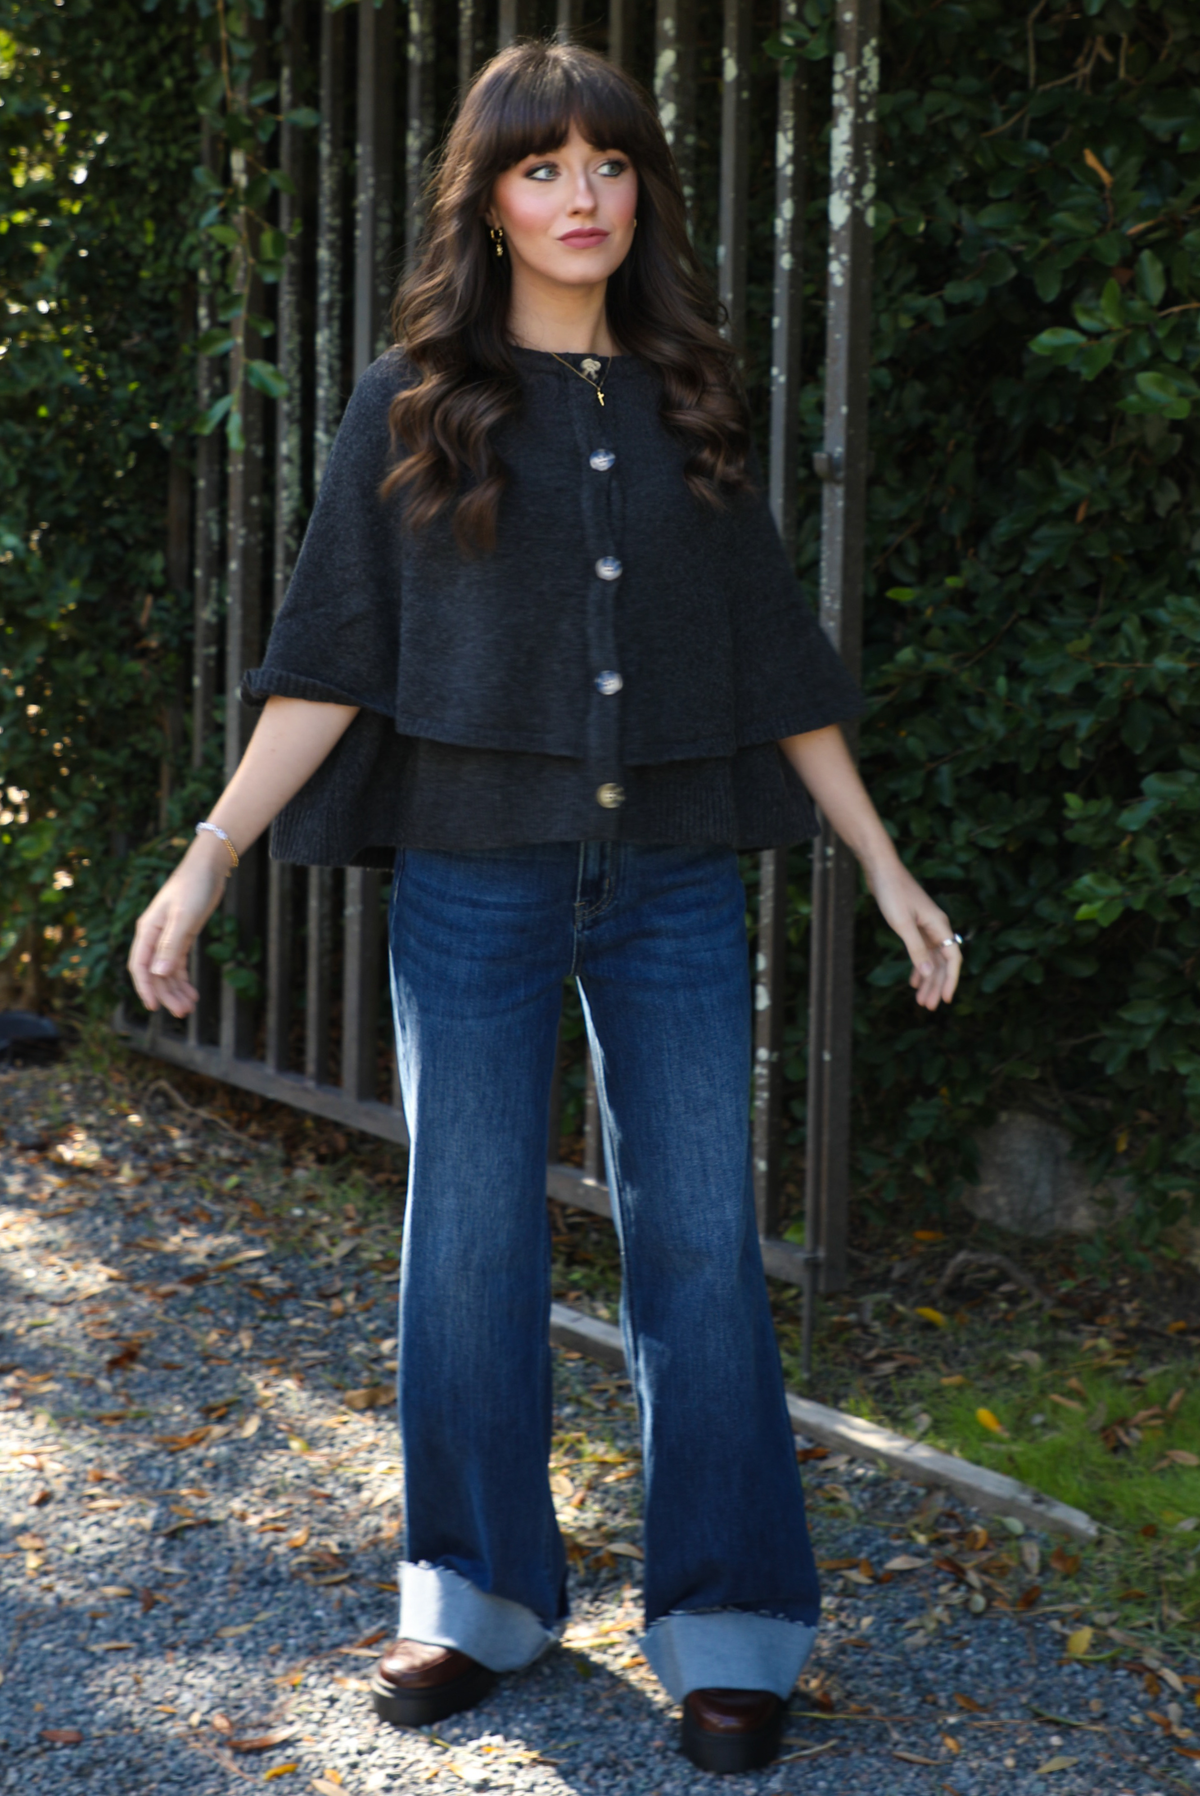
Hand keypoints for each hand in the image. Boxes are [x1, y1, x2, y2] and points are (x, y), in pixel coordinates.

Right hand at [127, 837, 229, 1017]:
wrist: (208, 868)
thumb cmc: (194, 887)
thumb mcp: (184, 916)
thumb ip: (171, 945)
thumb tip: (158, 974)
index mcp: (149, 930)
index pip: (141, 966)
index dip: (145, 988)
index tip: (153, 1007)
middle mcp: (155, 936)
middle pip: (155, 972)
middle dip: (166, 994)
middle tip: (181, 1013)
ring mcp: (168, 937)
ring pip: (167, 971)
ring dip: (176, 990)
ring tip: (189, 1007)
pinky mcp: (182, 936)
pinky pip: (178, 963)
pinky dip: (183, 979)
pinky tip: (191, 992)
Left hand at [864, 854, 961, 1010]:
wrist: (881, 870)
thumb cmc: (892, 892)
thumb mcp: (902, 923)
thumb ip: (916, 949)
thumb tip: (929, 973)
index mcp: (939, 925)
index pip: (953, 959)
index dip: (951, 980)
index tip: (946, 999)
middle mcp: (936, 927)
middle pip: (942, 962)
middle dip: (936, 985)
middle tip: (928, 1007)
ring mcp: (926, 927)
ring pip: (932, 959)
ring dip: (927, 979)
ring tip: (920, 1000)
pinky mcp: (914, 925)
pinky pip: (921, 952)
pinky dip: (918, 967)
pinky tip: (913, 981)